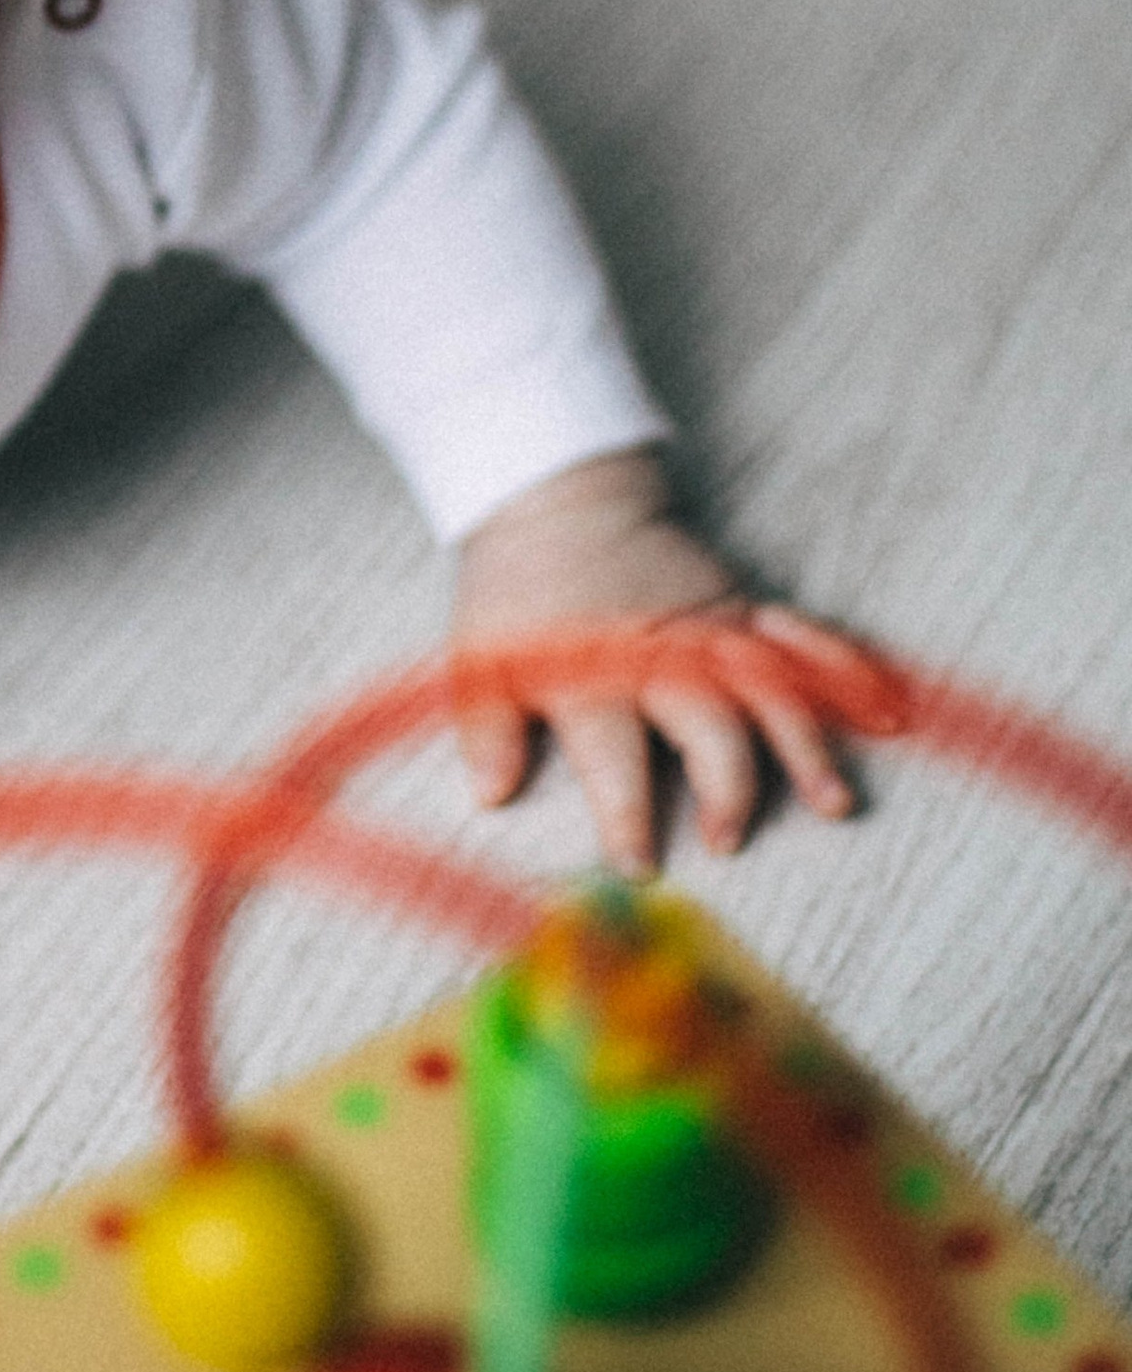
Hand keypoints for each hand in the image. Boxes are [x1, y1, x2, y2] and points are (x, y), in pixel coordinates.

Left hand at [451, 450, 857, 872]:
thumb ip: (488, 732)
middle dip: (725, 786)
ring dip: (804, 746)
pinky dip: (849, 672)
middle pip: (707, 724)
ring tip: (834, 802)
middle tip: (727, 838)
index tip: (639, 867)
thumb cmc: (518, 594)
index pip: (614, 756)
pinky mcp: (742, 609)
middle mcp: (664, 654)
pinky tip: (890, 713)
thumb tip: (490, 796)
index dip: (627, 816)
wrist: (560, 504)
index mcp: (595, 672)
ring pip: (770, 691)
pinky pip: (804, 640)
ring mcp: (712, 630)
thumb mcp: (480, 660)